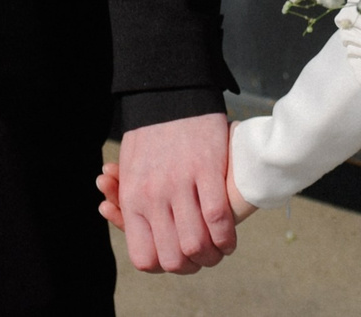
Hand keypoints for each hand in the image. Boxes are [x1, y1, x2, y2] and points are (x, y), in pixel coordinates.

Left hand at [101, 111, 237, 273]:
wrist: (170, 94)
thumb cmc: (151, 134)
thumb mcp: (131, 171)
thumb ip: (134, 205)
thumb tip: (146, 238)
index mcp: (133, 199)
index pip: (144, 257)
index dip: (163, 266)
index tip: (176, 261)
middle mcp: (153, 196)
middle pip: (172, 257)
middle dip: (190, 266)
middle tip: (201, 259)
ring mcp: (180, 183)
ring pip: (196, 243)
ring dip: (211, 255)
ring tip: (218, 251)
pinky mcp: (206, 169)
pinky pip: (217, 217)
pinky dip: (226, 236)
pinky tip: (229, 238)